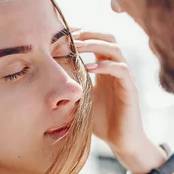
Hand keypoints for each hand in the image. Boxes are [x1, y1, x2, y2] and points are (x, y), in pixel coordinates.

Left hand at [72, 29, 148, 155]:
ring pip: (115, 49)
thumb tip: (43, 82)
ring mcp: (125, 77)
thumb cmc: (100, 121)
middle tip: (70, 35)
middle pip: (108, 38)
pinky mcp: (130, 88)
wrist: (120, 140)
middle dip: (89, 33)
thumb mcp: (80, 100)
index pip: (96, 40)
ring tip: (78, 46)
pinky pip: (121, 69)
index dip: (82, 33)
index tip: (63, 32)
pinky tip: (90, 68)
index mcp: (105, 68)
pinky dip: (105, 65)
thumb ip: (69, 88)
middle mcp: (116, 69)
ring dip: (95, 44)